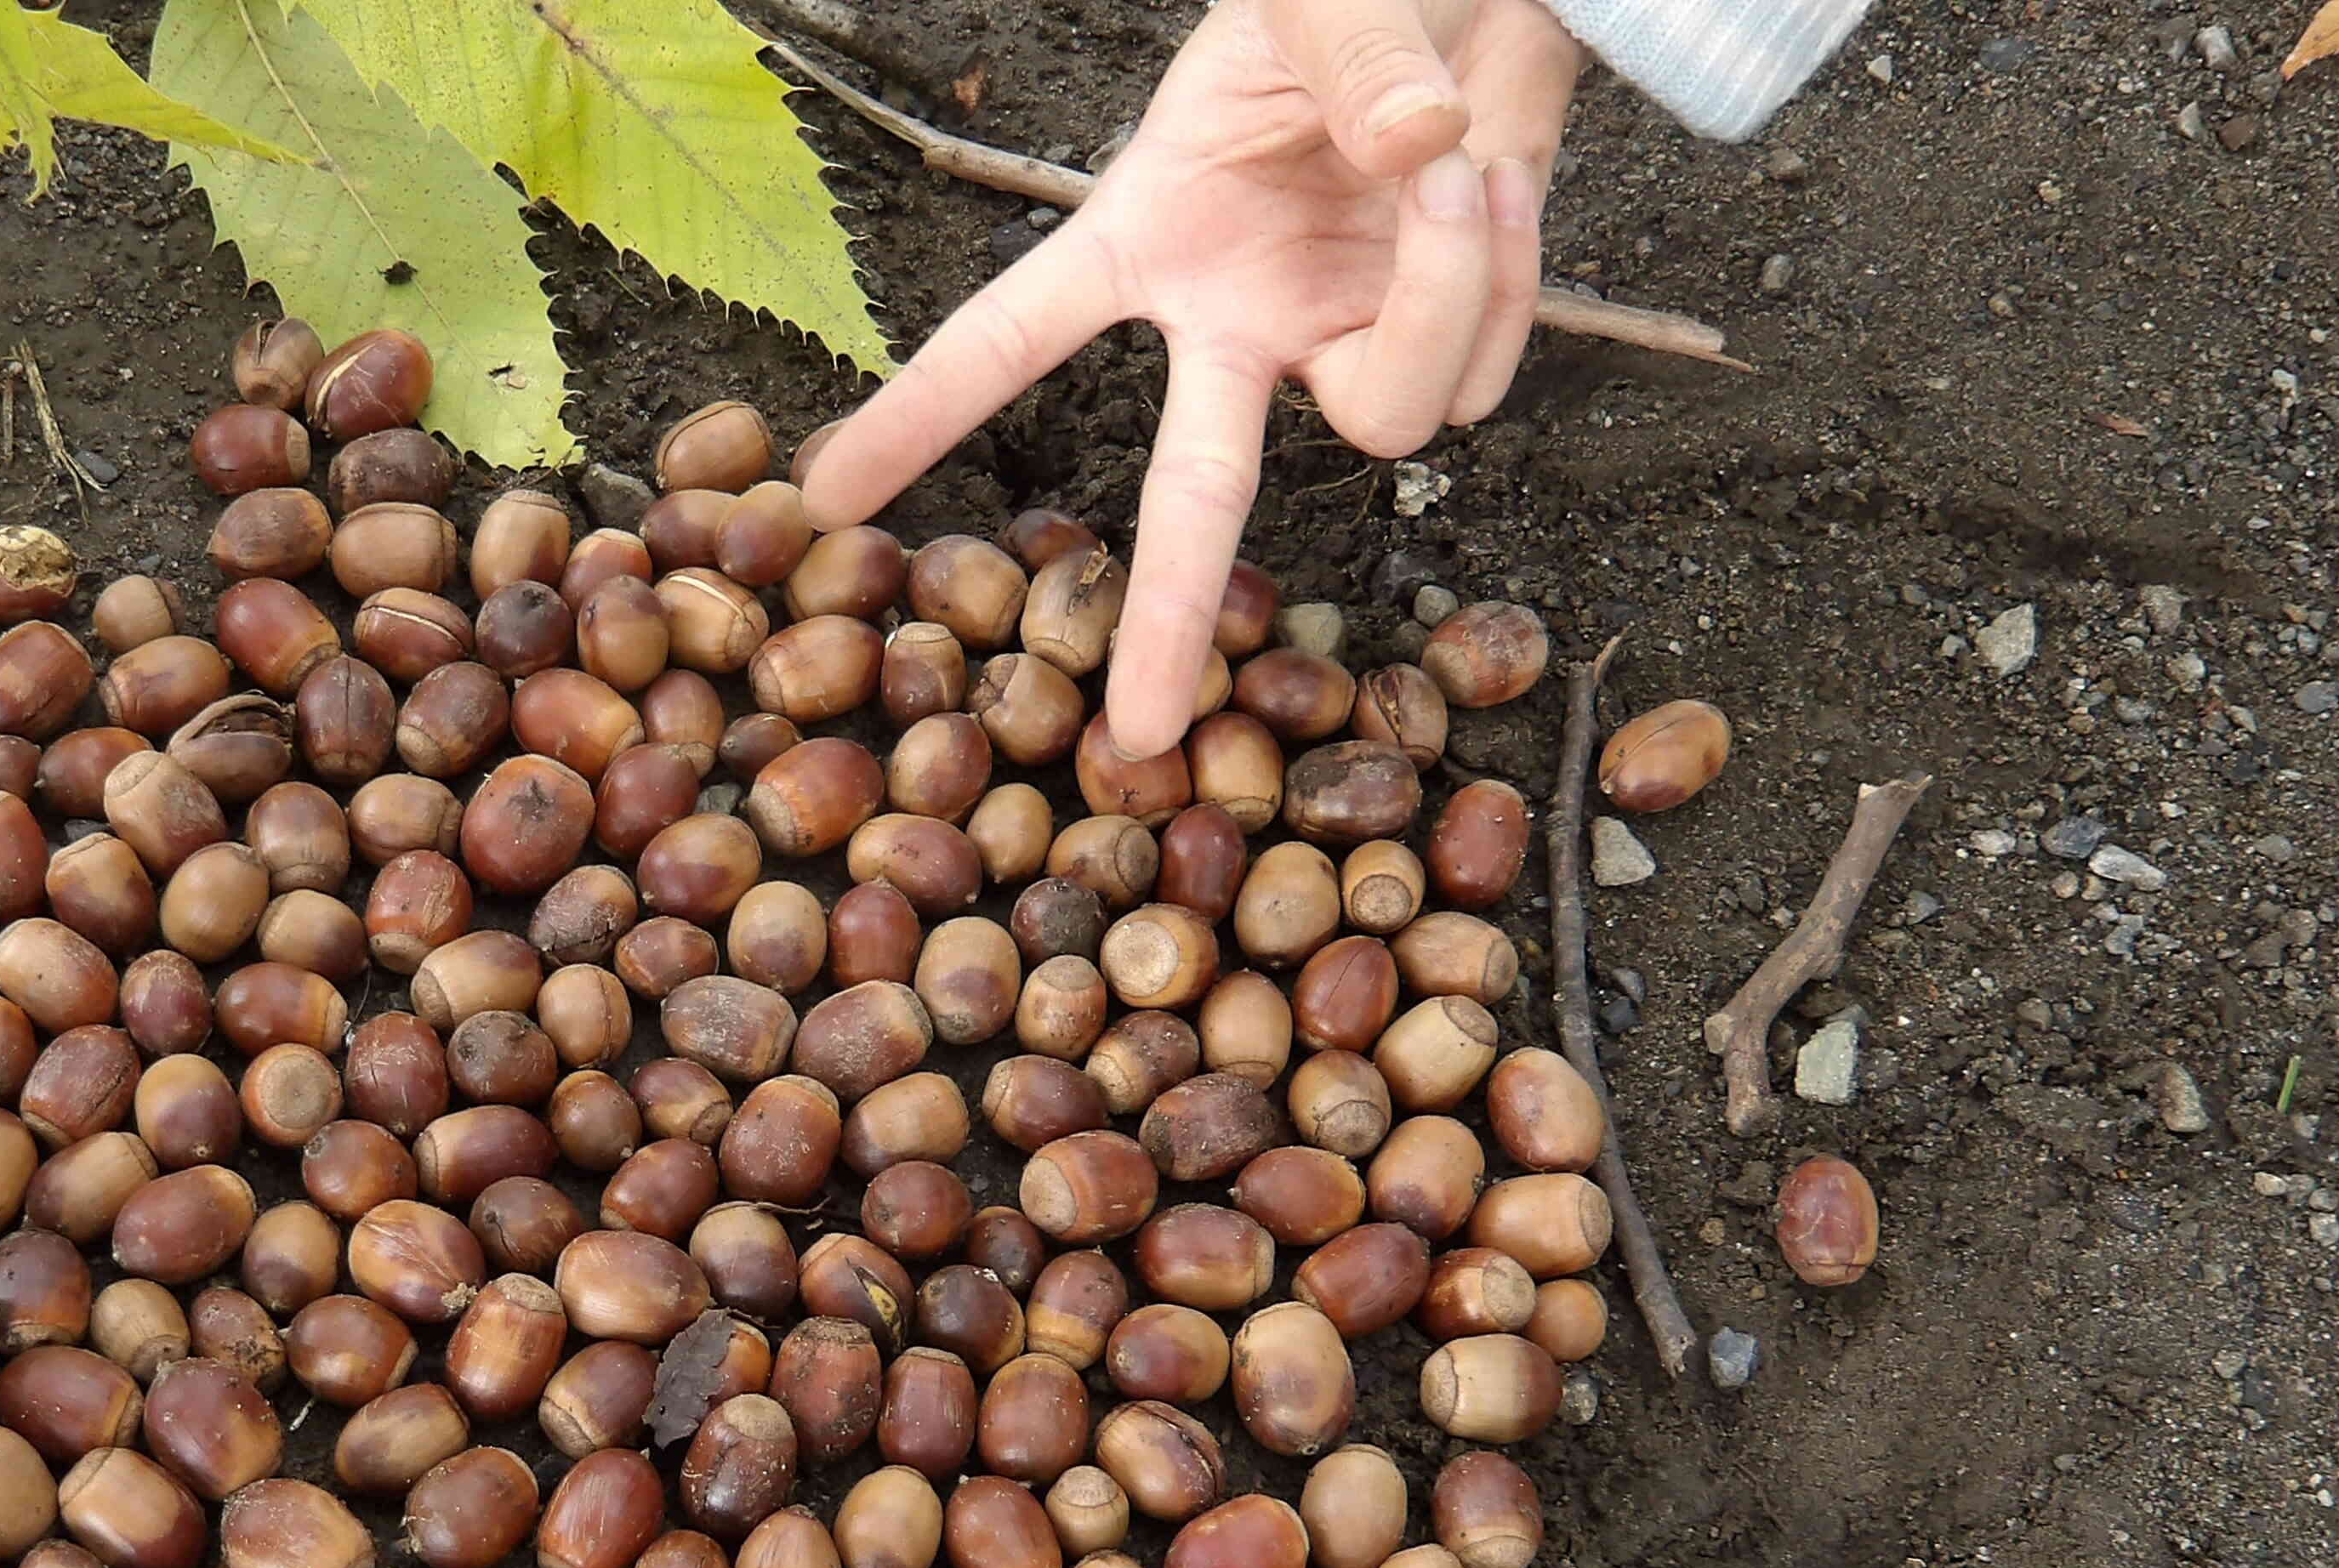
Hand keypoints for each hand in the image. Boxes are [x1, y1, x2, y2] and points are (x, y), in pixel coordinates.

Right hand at [802, 0, 1581, 757]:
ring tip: (1453, 157)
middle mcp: (1238, 319)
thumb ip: (1354, 56)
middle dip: (1172, 614)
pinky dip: (1511, 269)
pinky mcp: (1441, 340)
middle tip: (1139, 730)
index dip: (921, 413)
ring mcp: (1341, 342)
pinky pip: (1483, 363)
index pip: (1013, 336)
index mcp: (1154, 238)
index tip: (827, 493)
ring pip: (1391, 415)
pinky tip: (1497, 179)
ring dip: (1444, 290)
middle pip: (1193, 491)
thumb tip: (1420, 148)